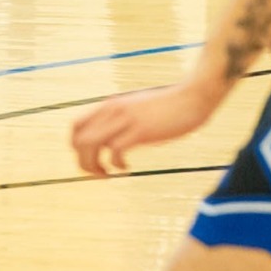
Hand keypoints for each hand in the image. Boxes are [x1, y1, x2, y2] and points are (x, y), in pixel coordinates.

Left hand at [70, 78, 221, 176]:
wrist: (194, 97)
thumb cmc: (172, 105)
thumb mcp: (140, 107)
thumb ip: (124, 118)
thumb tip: (115, 137)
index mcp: (112, 105)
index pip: (76, 126)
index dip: (76, 147)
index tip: (90, 158)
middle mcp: (114, 110)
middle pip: (78, 140)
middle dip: (82, 161)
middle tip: (97, 171)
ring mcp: (126, 120)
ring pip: (90, 145)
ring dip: (93, 166)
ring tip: (107, 174)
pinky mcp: (140, 130)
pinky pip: (115, 151)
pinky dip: (116, 164)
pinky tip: (126, 168)